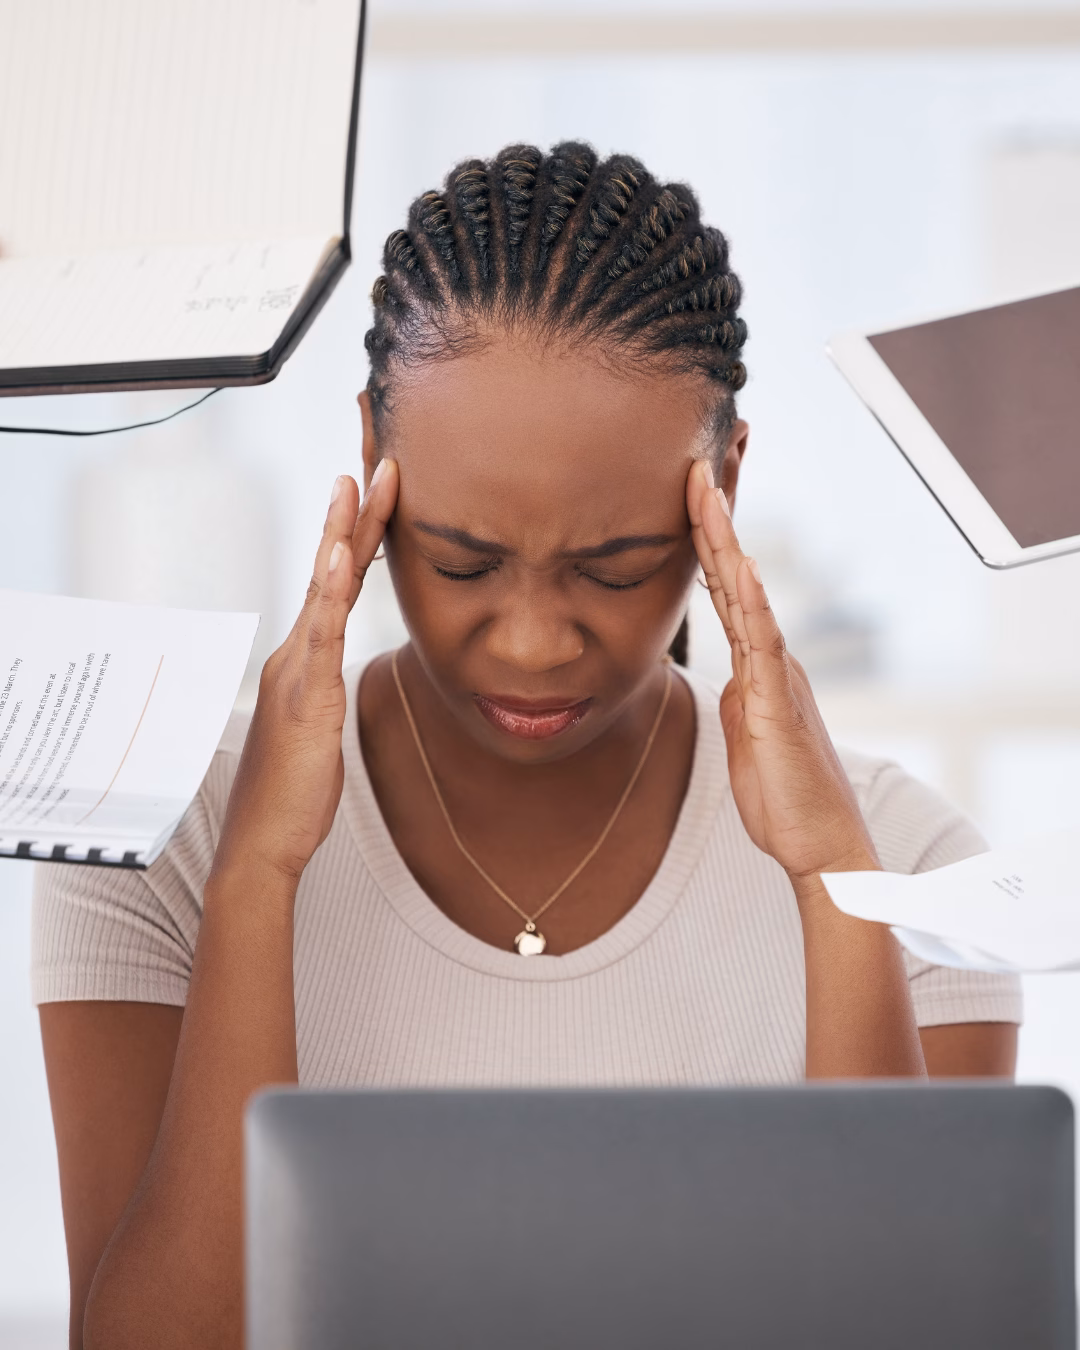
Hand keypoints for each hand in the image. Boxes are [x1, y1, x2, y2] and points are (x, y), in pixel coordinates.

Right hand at [212, 462, 398, 887]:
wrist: (262, 843)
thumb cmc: (291, 793)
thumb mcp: (316, 731)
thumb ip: (322, 693)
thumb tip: (333, 674)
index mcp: (303, 660)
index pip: (334, 584)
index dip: (355, 536)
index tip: (376, 490)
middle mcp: (295, 654)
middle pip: (328, 570)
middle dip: (353, 514)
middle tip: (374, 460)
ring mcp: (296, 672)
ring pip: (323, 589)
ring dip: (342, 533)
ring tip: (359, 483)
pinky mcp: (305, 698)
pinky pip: (320, 636)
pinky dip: (330, 593)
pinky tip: (339, 555)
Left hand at [686, 460, 877, 882]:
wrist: (819, 842)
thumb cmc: (782, 795)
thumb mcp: (748, 733)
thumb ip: (742, 697)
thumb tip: (730, 673)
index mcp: (756, 662)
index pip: (725, 586)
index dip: (707, 537)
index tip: (689, 488)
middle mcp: (768, 655)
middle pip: (734, 571)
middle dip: (716, 513)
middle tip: (698, 456)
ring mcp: (776, 673)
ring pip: (745, 591)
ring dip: (722, 537)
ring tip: (702, 485)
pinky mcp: (780, 701)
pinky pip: (761, 640)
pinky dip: (749, 598)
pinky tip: (734, 561)